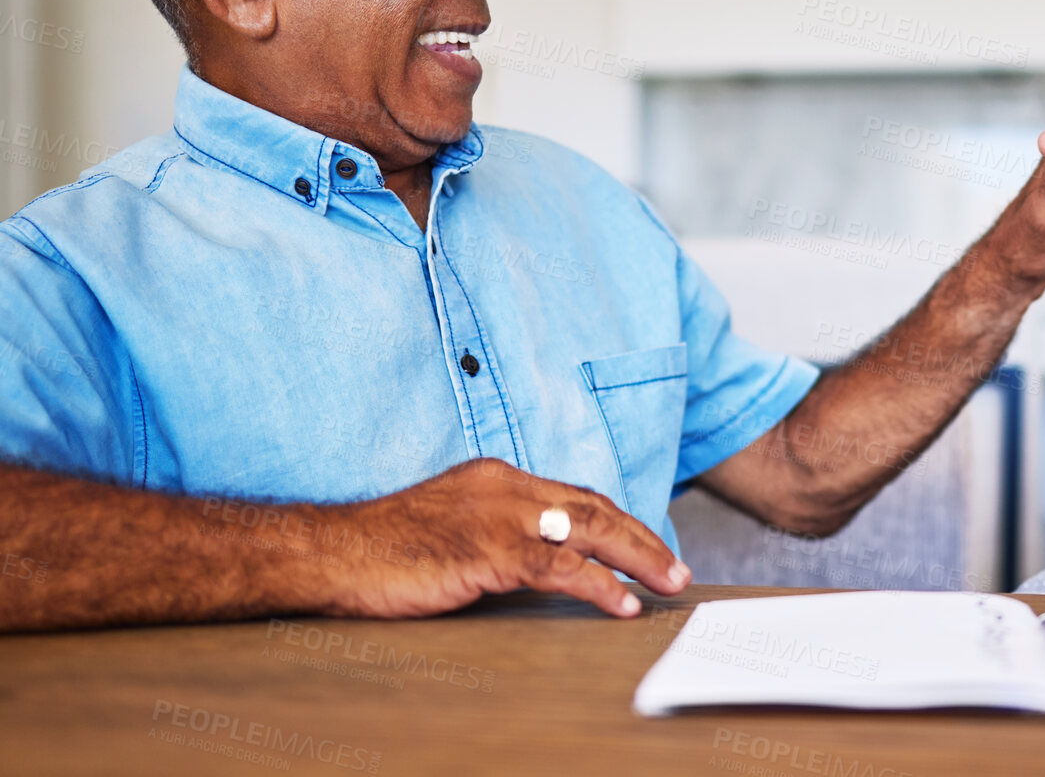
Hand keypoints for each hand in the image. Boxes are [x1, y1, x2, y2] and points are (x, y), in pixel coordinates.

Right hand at [325, 459, 689, 619]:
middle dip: (642, 538)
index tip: (647, 545)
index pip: (575, 495)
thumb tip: (539, 562)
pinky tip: (623, 603)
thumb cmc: (383, 547)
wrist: (332, 552)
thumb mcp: (450, 525)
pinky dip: (600, 585)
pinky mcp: (488, 550)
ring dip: (638, 559)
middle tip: (677, 568)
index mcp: (497, 477)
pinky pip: (560, 568)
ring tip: (669, 584)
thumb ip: (494, 531)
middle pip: (593, 508)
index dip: (617, 521)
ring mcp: (498, 516)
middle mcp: (505, 487)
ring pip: (588, 532)